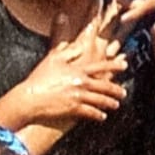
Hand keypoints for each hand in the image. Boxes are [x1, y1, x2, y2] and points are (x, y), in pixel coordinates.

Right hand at [0, 24, 132, 132]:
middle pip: (105, 85)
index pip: (102, 66)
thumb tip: (73, 37)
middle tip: (123, 92)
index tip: (125, 64)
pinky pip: (90, 112)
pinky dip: (97, 115)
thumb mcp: (52, 59)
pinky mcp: (73, 109)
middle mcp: (82, 82)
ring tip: (115, 105)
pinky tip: (102, 117)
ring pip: (100, 100)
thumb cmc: (38, 79)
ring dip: (109, 103)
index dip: (115, 65)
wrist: (29, 99)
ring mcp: (79, 96)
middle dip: (116, 89)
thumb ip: (65, 47)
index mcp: (79, 69)